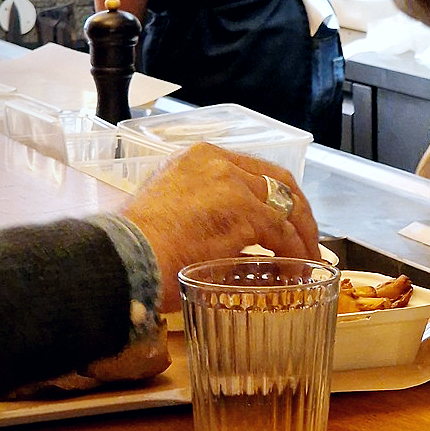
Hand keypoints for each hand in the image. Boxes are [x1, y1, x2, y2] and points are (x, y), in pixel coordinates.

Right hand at [122, 143, 321, 311]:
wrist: (122, 259)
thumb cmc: (135, 249)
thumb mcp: (172, 215)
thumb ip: (204, 216)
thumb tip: (229, 242)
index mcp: (199, 159)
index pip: (252, 170)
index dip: (275, 195)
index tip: (284, 219)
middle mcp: (218, 163)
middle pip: (278, 181)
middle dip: (299, 211)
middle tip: (306, 239)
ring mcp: (233, 185)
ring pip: (286, 206)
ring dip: (302, 235)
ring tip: (306, 260)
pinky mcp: (244, 212)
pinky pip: (283, 234)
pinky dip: (294, 254)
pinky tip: (293, 272)